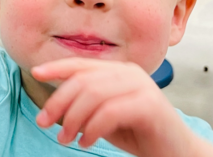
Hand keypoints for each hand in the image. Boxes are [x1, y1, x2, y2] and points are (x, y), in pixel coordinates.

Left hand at [33, 58, 211, 156]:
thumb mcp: (106, 116)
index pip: (83, 64)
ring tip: (67, 139)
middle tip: (45, 123)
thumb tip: (54, 104)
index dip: (57, 67)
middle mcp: (131, 73)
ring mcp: (142, 87)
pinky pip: (110, 111)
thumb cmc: (140, 133)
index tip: (36, 73)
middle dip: (58, 101)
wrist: (176, 151)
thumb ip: (86, 105)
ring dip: (73, 119)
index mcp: (120, 71)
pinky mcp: (149, 105)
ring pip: (94, 94)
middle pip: (83, 79)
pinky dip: (92, 128)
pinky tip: (86, 142)